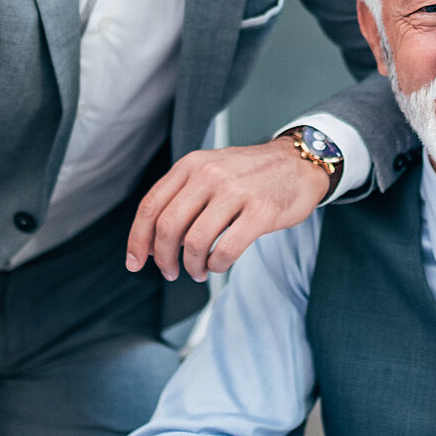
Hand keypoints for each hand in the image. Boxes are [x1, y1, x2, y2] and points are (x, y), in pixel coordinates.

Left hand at [126, 137, 326, 281]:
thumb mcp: (210, 170)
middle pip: (167, 227)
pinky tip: (219, 264)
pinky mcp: (261, 212)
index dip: (137, 239)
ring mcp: (236, 192)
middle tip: (171, 271)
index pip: (150, 206)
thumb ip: (181, 198)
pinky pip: (226, 250)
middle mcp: (209, 175)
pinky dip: (217, 265)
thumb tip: (153, 244)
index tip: (135, 262)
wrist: (300, 163)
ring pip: (194, 242)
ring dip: (192, 266)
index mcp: (191, 165)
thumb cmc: (251, 174)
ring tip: (199, 271)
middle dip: (163, 258)